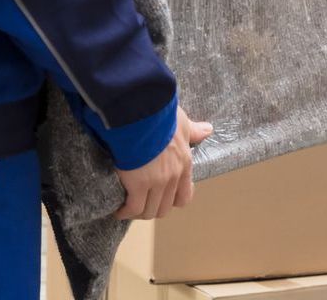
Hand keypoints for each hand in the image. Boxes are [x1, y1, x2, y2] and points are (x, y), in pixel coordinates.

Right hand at [114, 105, 212, 219]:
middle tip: (141, 201)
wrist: (144, 115)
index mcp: (184, 163)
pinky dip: (125, 212)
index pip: (184, 196)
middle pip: (165, 207)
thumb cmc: (162, 115)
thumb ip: (193, 130)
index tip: (164, 196)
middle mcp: (173, 177)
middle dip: (153, 207)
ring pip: (149, 211)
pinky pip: (133, 208)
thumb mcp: (181, 121)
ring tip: (128, 207)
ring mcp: (156, 183)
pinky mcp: (138, 185)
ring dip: (139, 211)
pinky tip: (119, 210)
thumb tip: (208, 130)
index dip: (174, 200)